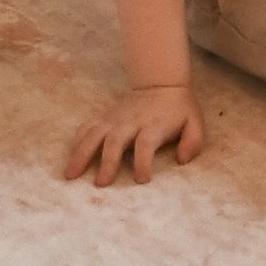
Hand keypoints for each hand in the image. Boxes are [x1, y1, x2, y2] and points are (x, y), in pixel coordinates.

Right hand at [63, 83, 203, 188]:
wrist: (161, 82)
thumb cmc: (178, 109)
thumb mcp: (194, 122)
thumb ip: (193, 142)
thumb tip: (182, 160)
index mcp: (154, 124)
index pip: (146, 144)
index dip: (143, 162)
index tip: (142, 179)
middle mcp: (132, 121)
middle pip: (116, 141)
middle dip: (108, 162)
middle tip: (100, 184)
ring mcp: (115, 118)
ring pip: (95, 134)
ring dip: (82, 154)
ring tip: (71, 175)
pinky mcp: (105, 116)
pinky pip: (87, 127)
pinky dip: (78, 140)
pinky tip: (70, 156)